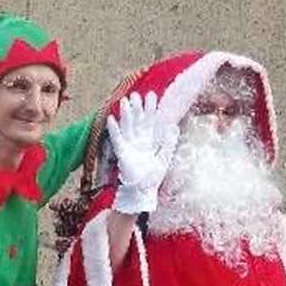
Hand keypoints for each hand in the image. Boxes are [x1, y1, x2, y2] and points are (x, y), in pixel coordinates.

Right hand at [106, 91, 178, 213]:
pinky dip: (114, 129)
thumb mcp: (164, 157)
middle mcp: (137, 141)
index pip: (149, 121)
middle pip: (137, 120)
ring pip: (127, 126)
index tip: (152, 95)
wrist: (143, 191)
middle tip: (135, 94)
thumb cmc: (152, 177)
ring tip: (124, 100)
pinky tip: (111, 118)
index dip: (150, 109)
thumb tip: (173, 127)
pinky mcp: (122, 153)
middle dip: (136, 107)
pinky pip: (117, 138)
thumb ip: (169, 142)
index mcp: (148, 141)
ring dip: (125, 114)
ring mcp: (128, 146)